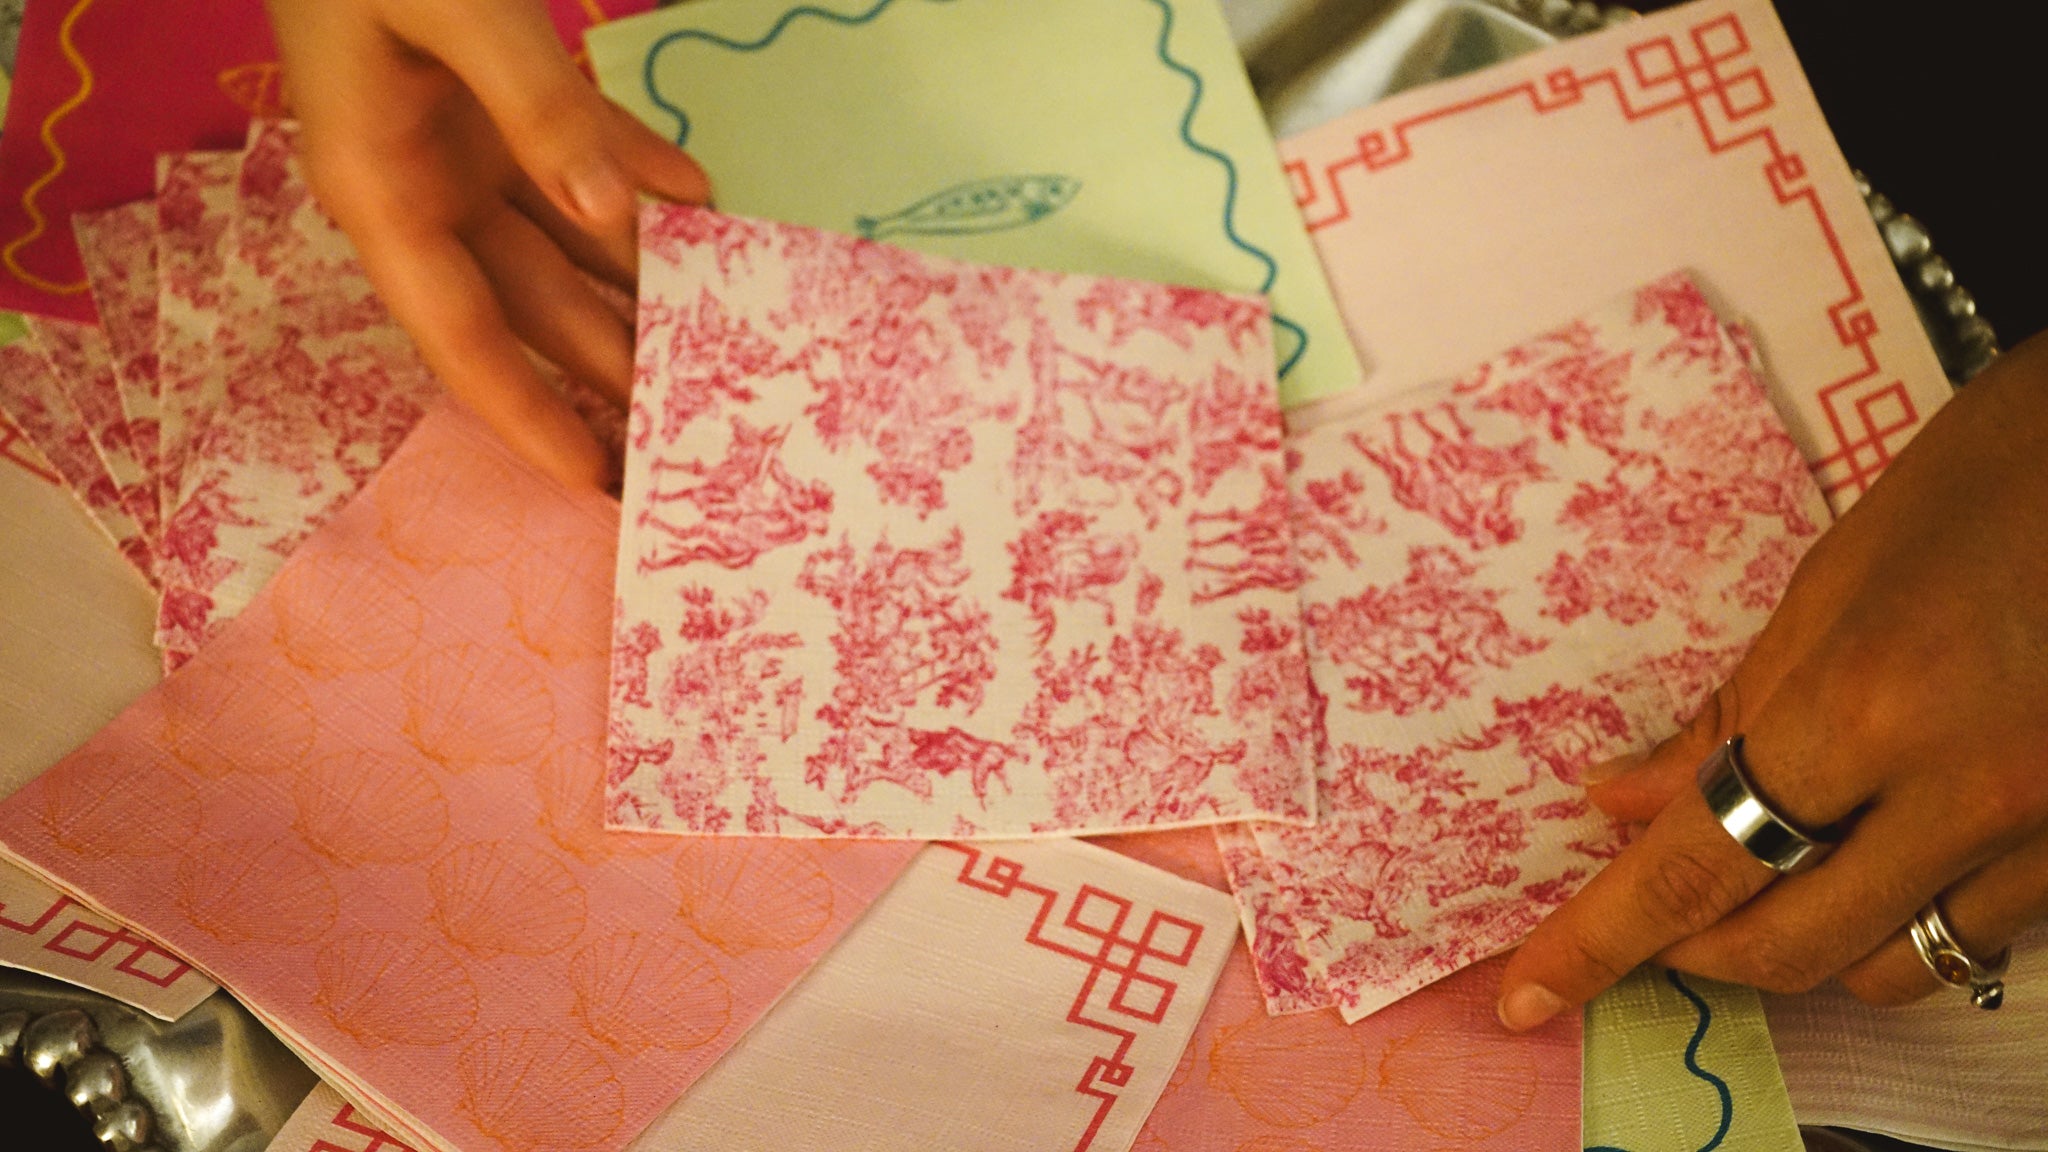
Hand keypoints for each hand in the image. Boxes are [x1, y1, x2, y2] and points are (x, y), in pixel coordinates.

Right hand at [266, 0, 710, 487]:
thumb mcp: (448, 6)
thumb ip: (537, 107)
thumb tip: (620, 217)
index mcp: (382, 191)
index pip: (462, 337)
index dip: (526, 415)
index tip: (593, 482)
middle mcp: (422, 186)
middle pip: (530, 302)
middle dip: (607, 361)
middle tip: (692, 422)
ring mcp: (460, 140)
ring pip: (564, 237)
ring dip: (636, 278)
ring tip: (718, 333)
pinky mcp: (493, 94)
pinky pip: (581, 152)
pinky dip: (640, 173)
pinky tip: (706, 201)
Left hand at [1497, 331, 2047, 1029]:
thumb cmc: (1994, 481)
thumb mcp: (1836, 582)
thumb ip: (1732, 714)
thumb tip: (1623, 804)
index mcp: (1872, 709)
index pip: (1697, 868)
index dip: (1599, 943)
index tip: (1531, 993)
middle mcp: (1971, 797)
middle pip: (1791, 946)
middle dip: (1693, 952)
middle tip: (1643, 921)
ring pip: (1892, 966)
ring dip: (1805, 942)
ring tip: (1764, 878)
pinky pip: (1979, 937)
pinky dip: (1906, 920)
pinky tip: (1880, 858)